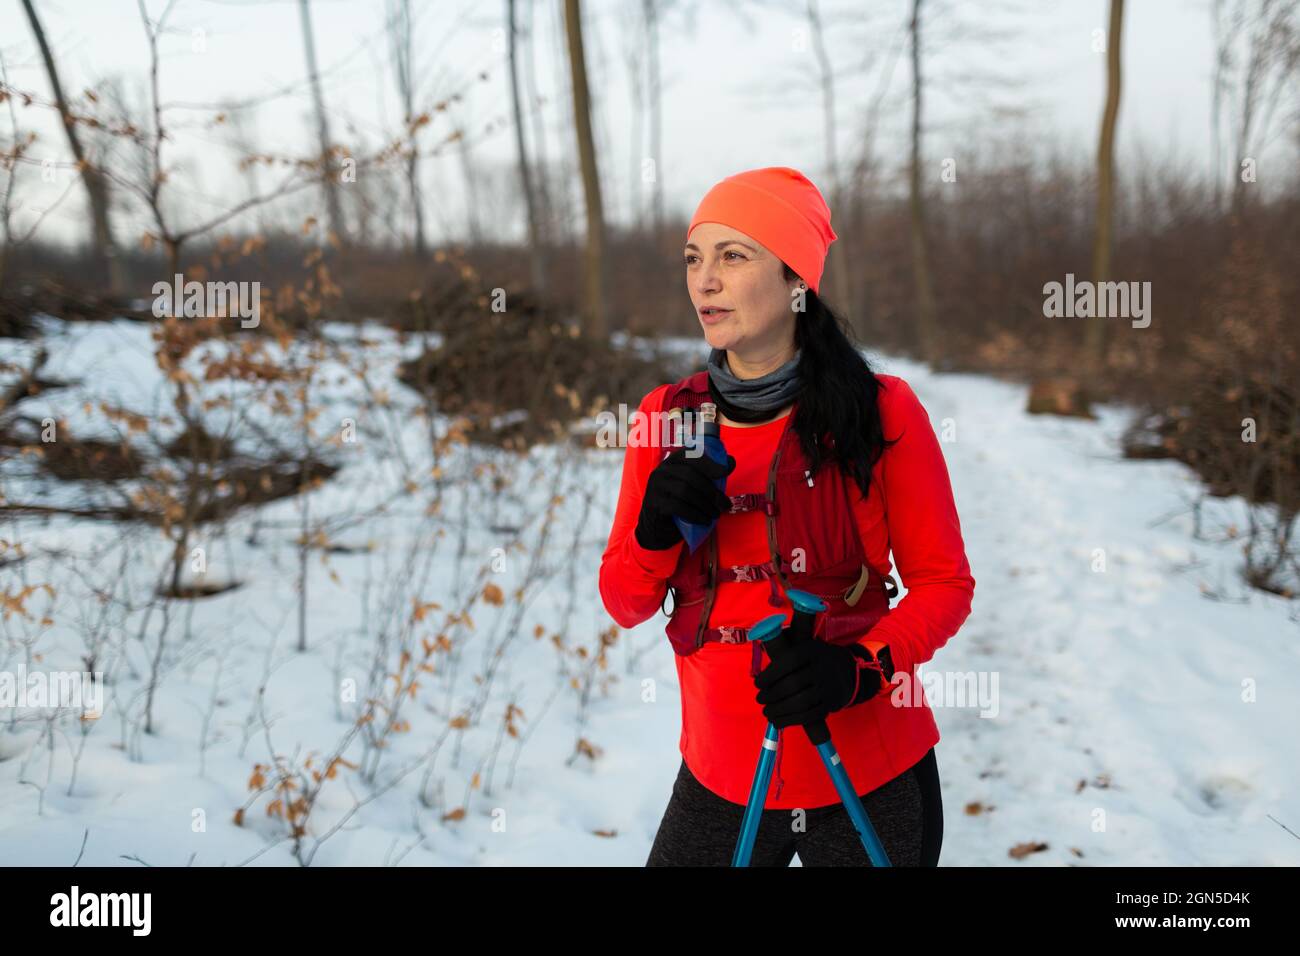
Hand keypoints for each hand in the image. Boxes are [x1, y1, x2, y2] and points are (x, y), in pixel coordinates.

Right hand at [634, 448, 734, 549]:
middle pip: (689, 475)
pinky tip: (705, 520)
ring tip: (715, 514)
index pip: (690, 455)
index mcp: (672, 462)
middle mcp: (661, 471)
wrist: (657, 528)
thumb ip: (708, 475)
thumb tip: (730, 462)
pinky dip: (695, 514)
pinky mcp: (654, 504)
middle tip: (724, 504)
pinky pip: (677, 507)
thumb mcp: (693, 487)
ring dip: (705, 504)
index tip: (725, 472)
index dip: (708, 462)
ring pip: (684, 491)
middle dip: (711, 490)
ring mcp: (655, 487)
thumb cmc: (680, 504)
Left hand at [754, 635, 888, 728]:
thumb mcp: (805, 648)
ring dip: (778, 710)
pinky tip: (777, 721)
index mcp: (813, 650)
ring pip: (800, 702)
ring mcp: (829, 687)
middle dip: (771, 694)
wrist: (847, 670)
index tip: (757, 683)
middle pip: (792, 684)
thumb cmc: (815, 659)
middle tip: (760, 699)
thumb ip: (785, 654)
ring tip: (766, 712)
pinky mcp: (832, 703)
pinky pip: (809, 715)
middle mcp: (823, 667)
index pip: (789, 661)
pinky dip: (790, 720)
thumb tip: (761, 668)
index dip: (770, 674)